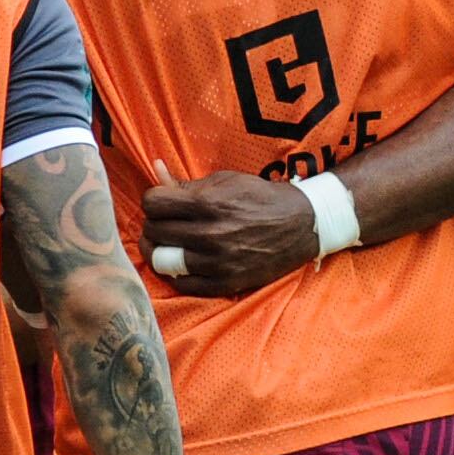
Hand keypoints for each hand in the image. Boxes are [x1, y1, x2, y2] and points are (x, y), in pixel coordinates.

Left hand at [141, 171, 316, 295]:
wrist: (301, 225)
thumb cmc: (260, 198)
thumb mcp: (225, 180)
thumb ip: (187, 183)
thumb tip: (156, 170)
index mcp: (208, 203)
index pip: (152, 204)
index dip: (153, 201)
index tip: (161, 203)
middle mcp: (210, 234)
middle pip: (154, 232)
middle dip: (155, 225)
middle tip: (164, 224)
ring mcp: (217, 262)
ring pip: (162, 261)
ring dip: (160, 251)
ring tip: (167, 245)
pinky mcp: (226, 282)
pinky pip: (183, 285)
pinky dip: (176, 274)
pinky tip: (182, 264)